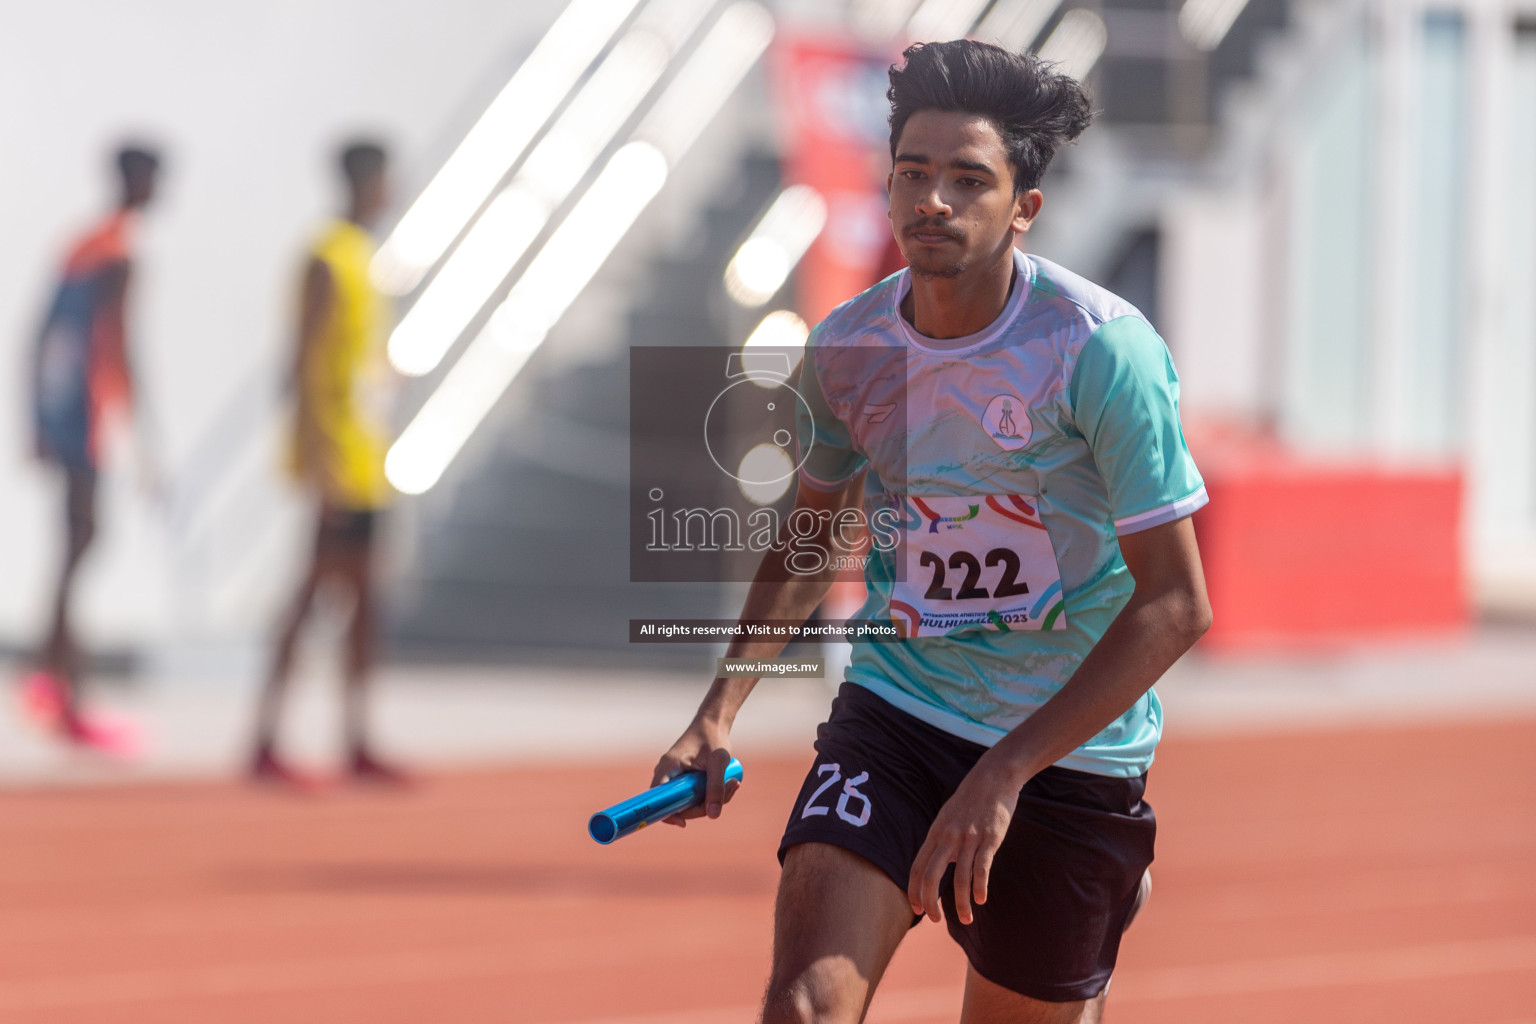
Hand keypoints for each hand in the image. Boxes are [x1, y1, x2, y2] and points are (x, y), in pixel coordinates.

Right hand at [650, 718, 739, 826]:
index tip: (684, 823)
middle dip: (702, 806)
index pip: (658, 798)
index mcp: (669, 767)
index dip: (667, 814)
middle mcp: (667, 773)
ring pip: (688, 800)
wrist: (713, 723)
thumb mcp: (719, 761)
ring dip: (711, 799)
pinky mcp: (685, 778)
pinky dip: (710, 794)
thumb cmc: (713, 738)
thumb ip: (716, 787)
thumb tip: (713, 815)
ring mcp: (675, 776)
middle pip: (676, 804)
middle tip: (726, 794)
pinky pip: (694, 794)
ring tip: (732, 783)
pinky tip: (728, 783)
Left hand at [908, 754, 1021, 924]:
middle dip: (930, 902)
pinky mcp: (989, 839)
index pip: (917, 868)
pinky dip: (979, 887)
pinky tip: (980, 900)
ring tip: (966, 919)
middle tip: (935, 920)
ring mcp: (969, 838)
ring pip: (960, 878)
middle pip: (931, 876)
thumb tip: (936, 865)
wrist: (992, 778)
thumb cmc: (970, 801)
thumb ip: (941, 841)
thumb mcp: (948, 818)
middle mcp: (948, 837)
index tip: (917, 910)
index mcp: (936, 834)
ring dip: (960, 903)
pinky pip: (981, 868)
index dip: (914, 891)